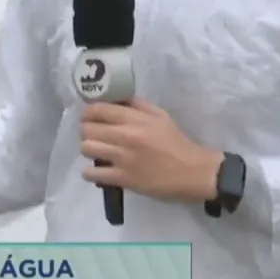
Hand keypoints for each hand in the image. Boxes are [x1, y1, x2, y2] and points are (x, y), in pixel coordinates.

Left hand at [79, 99, 224, 202]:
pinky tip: (96, 171)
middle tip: (93, 135)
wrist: (193, 171)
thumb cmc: (177, 142)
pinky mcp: (123, 178)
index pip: (98, 110)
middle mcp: (125, 136)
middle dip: (86, 131)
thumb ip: (138, 105)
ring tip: (96, 152)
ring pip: (87, 148)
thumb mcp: (161, 115)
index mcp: (135, 119)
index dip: (88, 113)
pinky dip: (90, 173)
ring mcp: (122, 158)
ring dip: (88, 149)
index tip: (90, 117)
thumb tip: (115, 99)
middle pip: (88, 129)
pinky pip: (93, 174)